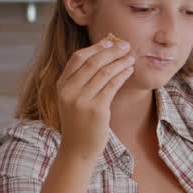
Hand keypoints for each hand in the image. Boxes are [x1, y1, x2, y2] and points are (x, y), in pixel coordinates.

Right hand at [56, 37, 134, 160]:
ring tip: (130, 57)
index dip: (95, 47)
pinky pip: (112, 85)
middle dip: (111, 51)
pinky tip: (129, 70)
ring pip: (104, 72)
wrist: (77, 150)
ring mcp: (81, 100)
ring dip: (120, 62)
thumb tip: (102, 56)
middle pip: (92, 62)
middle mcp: (69, 91)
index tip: (110, 42)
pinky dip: (122, 75)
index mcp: (61, 85)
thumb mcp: (72, 99)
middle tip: (125, 45)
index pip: (77, 58)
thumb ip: (81, 80)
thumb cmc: (79, 123)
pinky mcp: (96, 109)